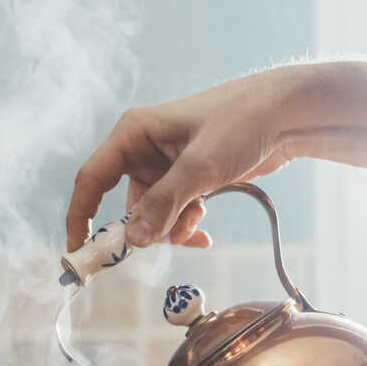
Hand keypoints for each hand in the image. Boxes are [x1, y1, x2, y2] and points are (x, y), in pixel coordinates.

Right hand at [66, 67, 310, 250]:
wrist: (287, 114)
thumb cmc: (242, 122)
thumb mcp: (202, 165)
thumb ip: (165, 203)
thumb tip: (134, 239)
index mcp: (133, 134)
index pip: (91, 179)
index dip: (80, 216)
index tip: (79, 251)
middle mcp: (143, 149)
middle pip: (126, 205)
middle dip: (147, 228)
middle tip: (168, 238)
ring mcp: (165, 166)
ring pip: (153, 215)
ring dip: (173, 228)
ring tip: (200, 219)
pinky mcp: (187, 178)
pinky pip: (173, 214)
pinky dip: (185, 225)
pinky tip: (204, 230)